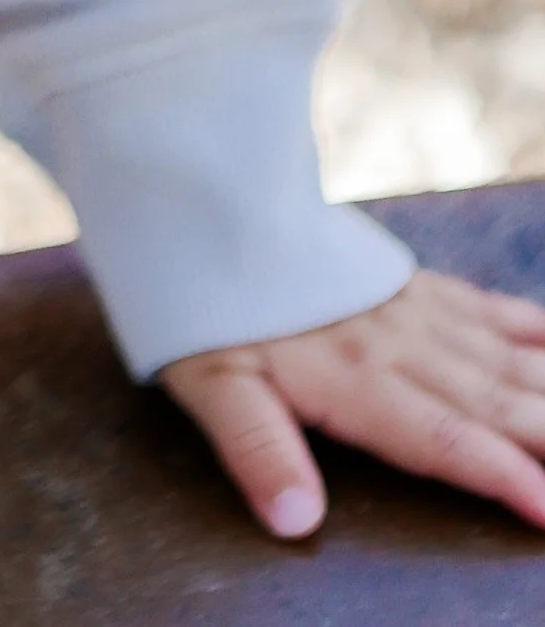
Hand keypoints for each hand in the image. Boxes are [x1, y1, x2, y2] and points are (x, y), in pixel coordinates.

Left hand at [160, 268, 544, 538]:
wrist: (200, 192)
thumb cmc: (200, 296)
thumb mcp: (208, 379)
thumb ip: (257, 448)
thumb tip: (296, 520)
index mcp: (354, 378)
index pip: (445, 441)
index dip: (503, 477)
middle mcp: (397, 346)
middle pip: (495, 403)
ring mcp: (409, 311)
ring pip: (503, 360)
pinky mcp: (408, 285)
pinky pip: (484, 308)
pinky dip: (531, 329)